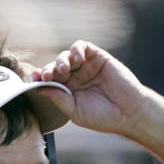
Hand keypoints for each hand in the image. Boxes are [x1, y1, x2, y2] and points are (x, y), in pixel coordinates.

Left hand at [31, 40, 148, 136]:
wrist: (129, 113)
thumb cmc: (102, 117)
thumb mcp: (74, 111)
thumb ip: (58, 98)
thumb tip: (38, 87)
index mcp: (67, 92)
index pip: (49, 81)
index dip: (40, 78)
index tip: (34, 79)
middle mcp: (75, 78)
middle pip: (54, 67)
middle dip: (49, 70)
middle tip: (48, 76)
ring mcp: (86, 67)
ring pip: (66, 56)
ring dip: (61, 61)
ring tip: (64, 70)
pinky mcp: (98, 58)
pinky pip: (82, 47)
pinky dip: (76, 50)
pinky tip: (77, 60)